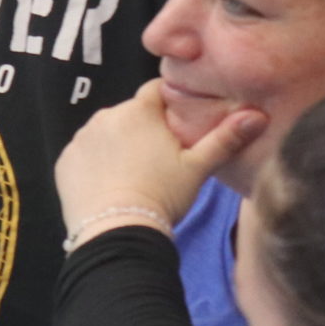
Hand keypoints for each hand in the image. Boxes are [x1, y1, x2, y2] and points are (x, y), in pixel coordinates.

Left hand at [55, 78, 261, 233]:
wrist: (117, 233)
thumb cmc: (163, 196)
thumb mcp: (199, 168)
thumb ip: (226, 138)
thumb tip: (259, 115)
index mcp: (139, 110)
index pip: (157, 92)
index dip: (170, 107)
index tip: (178, 129)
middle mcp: (105, 115)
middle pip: (131, 115)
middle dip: (144, 130)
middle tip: (159, 161)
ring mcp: (81, 139)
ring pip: (106, 134)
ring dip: (118, 147)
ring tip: (134, 177)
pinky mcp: (64, 161)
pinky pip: (85, 155)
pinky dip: (95, 165)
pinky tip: (110, 187)